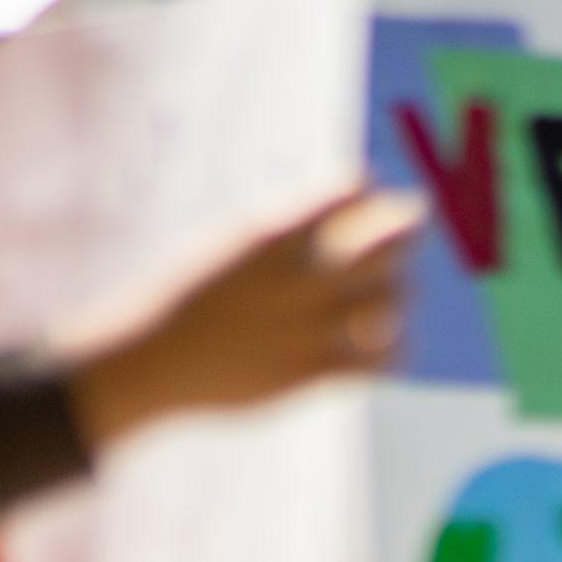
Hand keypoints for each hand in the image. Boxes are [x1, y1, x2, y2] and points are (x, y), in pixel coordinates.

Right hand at [68, 187, 422, 447]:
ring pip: (394, 300)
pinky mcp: (313, 371)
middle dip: (408, 231)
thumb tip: (354, 198)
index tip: (374, 196)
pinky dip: (392, 350)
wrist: (149, 359)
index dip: (370, 191)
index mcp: (273, 231)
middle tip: (412, 229)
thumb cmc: (192, 297)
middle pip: (391, 241)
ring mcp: (308, 324)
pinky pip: (382, 358)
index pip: (352, 191)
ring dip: (396, 297)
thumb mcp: (235, 243)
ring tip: (383, 301)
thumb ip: (291, 225)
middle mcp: (297, 273)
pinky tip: (380, 346)